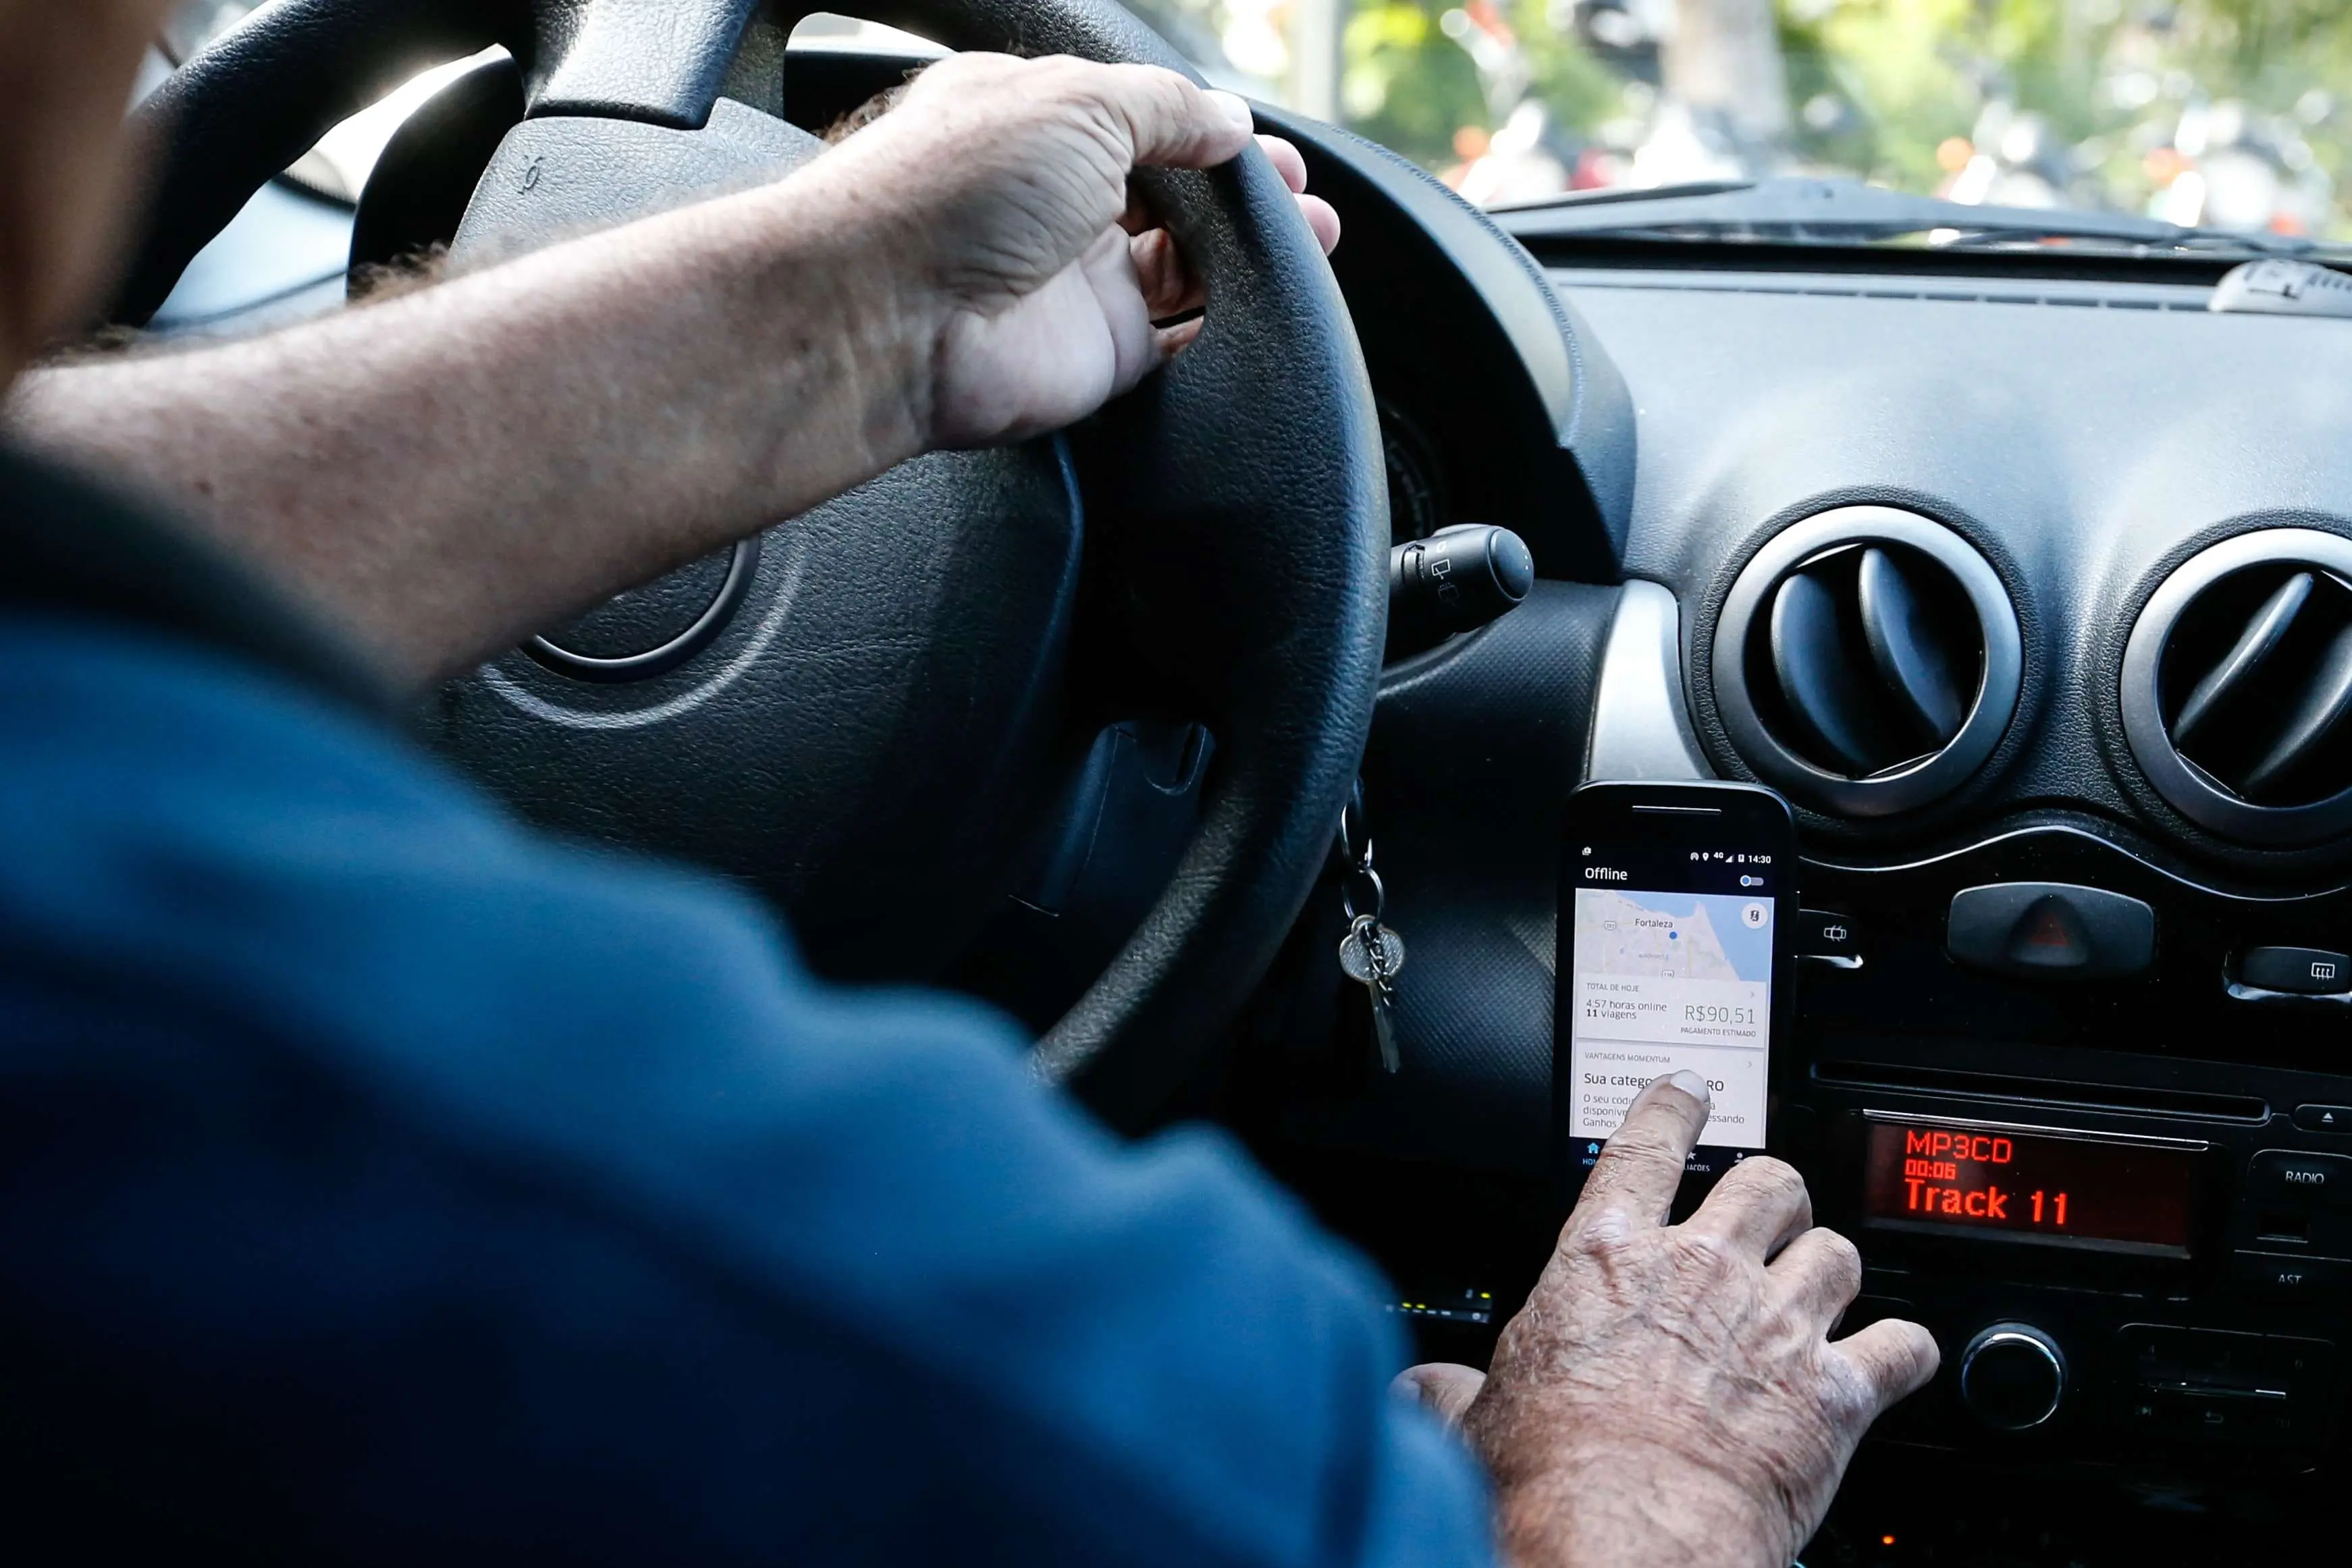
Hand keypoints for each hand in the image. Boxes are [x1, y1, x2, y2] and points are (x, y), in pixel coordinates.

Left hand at [793, 52, 1339, 447]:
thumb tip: (1230, 125)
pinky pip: (1183, 341)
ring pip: (1192, 266)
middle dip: (1245, 196)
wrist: (891, 312)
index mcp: (1044, 122)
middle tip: (1299, 199)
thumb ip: (1168, 109)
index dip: (1210, 131)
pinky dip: (1231, 326)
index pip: (1146, 121)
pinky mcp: (1101, 353)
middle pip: (1177, 197)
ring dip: (1256, 256)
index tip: (1262, 146)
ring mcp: (1082, 280)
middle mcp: (1061, 201)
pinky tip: (1272, 307)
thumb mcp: (1078, 100)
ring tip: (1313, 242)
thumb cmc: (955, 187)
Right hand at [1399, 1074, 1938, 1567]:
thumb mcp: (1475, 1415)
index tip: (1691, 1090)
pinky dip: (1906, 1351)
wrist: (1624, 1533)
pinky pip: (1903, 1346)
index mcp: (1607, 1259)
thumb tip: (1416, 1393)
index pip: (1648, 1144)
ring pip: (1837, 1251)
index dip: (1676, 1106)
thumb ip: (1450, 1387)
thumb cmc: (1550, 1472)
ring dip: (1830, 1266)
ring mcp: (1774, 1325)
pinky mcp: (1834, 1393)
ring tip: (1822, 1283)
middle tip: (1769, 1210)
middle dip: (1775, 1192)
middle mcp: (1701, 1271)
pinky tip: (1897, 1359)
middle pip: (1768, 1181)